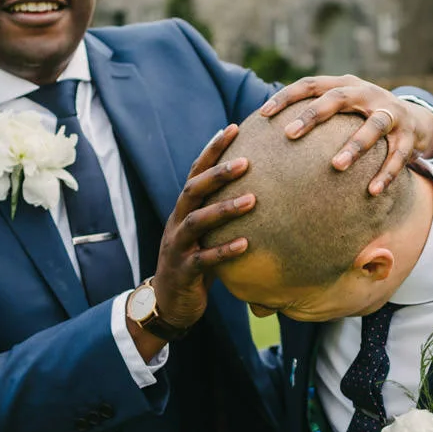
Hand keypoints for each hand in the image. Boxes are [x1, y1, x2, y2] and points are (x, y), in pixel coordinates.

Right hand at [147, 125, 254, 339]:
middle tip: (247, 161)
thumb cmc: (195, 263)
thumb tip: (264, 190)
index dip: (212, 150)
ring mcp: (177, 247)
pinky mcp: (183, 272)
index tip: (234, 128)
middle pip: (194, 190)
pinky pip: (204, 259)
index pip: (196, 172)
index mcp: (183, 210)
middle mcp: (177, 223)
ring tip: (253, 200)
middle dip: (218, 173)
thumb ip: (223, 215)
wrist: (168, 303)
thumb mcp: (207, 235)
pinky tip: (246, 244)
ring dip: (224, 209)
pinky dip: (224, 251)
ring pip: (197, 221)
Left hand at [259, 75, 432, 195]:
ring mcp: (390, 112)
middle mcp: (367, 94)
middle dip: (313, 115)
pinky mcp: (408, 134)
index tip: (263, 114)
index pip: (311, 84)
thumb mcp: (343, 112)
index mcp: (346, 86)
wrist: (415, 120)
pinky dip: (386, 172)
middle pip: (338, 98)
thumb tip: (268, 142)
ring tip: (337, 166)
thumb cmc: (363, 119)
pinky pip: (397, 155)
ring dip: (355, 145)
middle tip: (290, 134)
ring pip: (374, 126)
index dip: (286, 96)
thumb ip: (316, 121)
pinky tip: (372, 191)